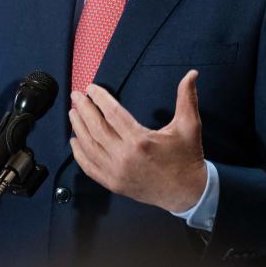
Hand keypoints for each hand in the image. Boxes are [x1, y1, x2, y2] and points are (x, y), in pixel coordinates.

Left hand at [69, 70, 206, 212]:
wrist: (188, 192)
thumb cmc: (187, 157)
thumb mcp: (189, 125)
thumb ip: (187, 98)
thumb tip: (192, 74)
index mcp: (140, 140)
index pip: (112, 114)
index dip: (99, 98)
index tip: (91, 88)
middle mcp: (124, 157)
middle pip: (96, 128)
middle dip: (84, 109)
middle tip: (76, 96)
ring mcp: (116, 172)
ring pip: (89, 147)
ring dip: (78, 129)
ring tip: (73, 113)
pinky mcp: (114, 184)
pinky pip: (90, 168)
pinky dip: (79, 155)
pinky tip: (74, 142)